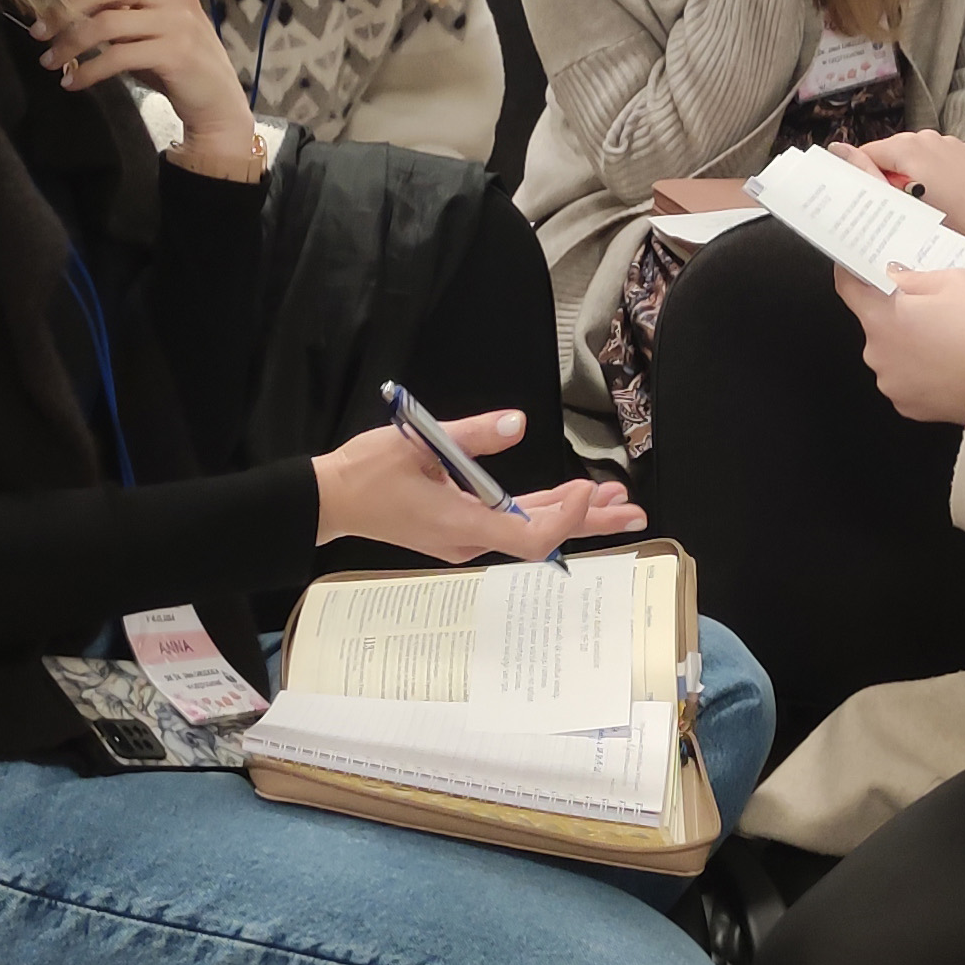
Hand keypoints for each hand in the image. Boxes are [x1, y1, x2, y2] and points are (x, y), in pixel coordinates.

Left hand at [41, 0, 261, 175]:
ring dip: (69, 46)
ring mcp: (177, 22)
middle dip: (63, 10)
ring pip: (104, 25)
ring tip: (49, 62)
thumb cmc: (175, 61)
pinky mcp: (174, 53)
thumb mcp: (147, 26)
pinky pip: (116, 57)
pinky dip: (87, 72)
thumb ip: (116, 5)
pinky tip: (73, 81)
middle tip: (38, 31)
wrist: (215, 102)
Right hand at [310, 414, 644, 563]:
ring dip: (571, 515)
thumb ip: (471, 436)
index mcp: (460, 523)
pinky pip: (511, 524)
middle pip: (541, 537)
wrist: (330, 500)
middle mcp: (468, 540)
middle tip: (634, 511)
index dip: (566, 516)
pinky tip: (568, 498)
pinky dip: (543, 512)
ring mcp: (465, 538)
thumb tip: (517, 424)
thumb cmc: (367, 472)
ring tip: (616, 502)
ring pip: (530, 530)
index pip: (529, 535)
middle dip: (588, 521)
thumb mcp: (418, 441)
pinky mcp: (460, 530)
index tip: (588, 487)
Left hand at [835, 260, 964, 424]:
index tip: (853, 267)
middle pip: (877, 324)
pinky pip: (907, 379)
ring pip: (893, 354)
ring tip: (947, 340)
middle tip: (932, 310)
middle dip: (898, 314)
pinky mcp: (907, 405)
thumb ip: (915, 277)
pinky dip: (921, 371)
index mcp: (882, 318)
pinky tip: (947, 363)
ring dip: (910, 345)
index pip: (849, 289)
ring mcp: (891, 383)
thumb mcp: (956, 281)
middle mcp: (877, 353)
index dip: (851, 273)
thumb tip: (897, 276)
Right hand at [862, 129, 964, 254]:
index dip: (864, 177)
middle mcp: (932, 139)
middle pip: (894, 155)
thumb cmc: (956, 226)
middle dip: (891, 179)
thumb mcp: (904, 205)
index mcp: (910, 147)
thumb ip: (868, 176)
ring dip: (915, 179)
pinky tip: (945, 204)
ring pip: (920, 160)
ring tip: (923, 210)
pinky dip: (938, 178)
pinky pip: (943, 163)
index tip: (866, 197)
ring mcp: (954, 145)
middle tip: (896, 210)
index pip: (869, 152)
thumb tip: (840, 151)